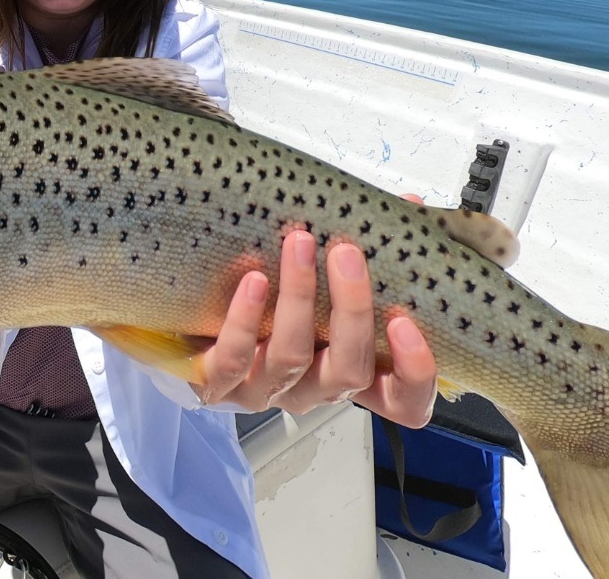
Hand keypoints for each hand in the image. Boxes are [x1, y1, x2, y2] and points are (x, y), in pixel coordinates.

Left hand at [196, 222, 437, 427]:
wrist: (193, 324)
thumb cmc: (272, 301)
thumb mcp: (325, 278)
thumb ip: (367, 251)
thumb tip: (409, 205)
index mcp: (348, 370)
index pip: (404, 403)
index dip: (415, 374)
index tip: (406, 321)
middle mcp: (312, 389)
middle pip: (348, 370)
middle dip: (352, 310)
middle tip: (347, 253)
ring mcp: (265, 390)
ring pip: (290, 358)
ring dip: (298, 298)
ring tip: (298, 242)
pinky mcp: (217, 385)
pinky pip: (233, 361)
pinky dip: (244, 319)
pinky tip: (253, 280)